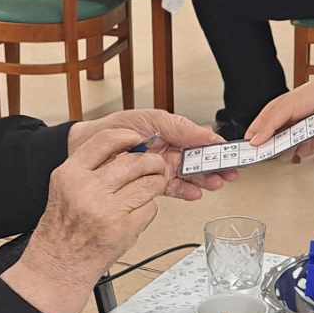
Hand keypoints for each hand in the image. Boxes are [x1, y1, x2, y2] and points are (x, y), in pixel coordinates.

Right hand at [17, 126, 169, 292]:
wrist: (59, 264)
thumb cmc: (63, 228)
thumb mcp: (65, 188)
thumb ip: (90, 168)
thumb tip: (127, 150)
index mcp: (70, 175)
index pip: (105, 141)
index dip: (128, 137)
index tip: (138, 140)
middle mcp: (87, 190)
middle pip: (135, 162)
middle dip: (152, 162)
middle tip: (155, 165)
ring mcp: (107, 210)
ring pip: (148, 183)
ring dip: (156, 184)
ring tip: (151, 187)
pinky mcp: (123, 229)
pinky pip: (150, 208)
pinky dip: (149, 209)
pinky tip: (136, 213)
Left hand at [71, 108, 236, 199]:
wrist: (84, 147)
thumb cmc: (112, 129)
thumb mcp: (149, 119)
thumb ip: (178, 126)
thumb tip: (205, 132)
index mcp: (169, 133)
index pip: (199, 140)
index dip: (216, 147)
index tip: (230, 152)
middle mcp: (166, 151)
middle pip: (198, 161)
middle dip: (216, 167)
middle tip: (230, 173)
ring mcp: (158, 168)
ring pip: (188, 176)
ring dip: (204, 180)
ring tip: (215, 184)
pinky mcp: (149, 184)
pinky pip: (171, 189)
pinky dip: (185, 191)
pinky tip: (195, 193)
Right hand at [246, 71, 313, 149]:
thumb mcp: (286, 105)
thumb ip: (270, 123)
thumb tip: (255, 139)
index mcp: (277, 113)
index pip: (259, 128)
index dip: (252, 138)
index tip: (244, 148)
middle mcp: (287, 125)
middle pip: (271, 142)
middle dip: (267, 148)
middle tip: (259, 155)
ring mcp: (300, 135)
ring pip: (285, 150)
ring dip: (284, 150)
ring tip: (283, 146)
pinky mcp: (313, 144)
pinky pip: (302, 153)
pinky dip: (300, 152)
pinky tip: (299, 147)